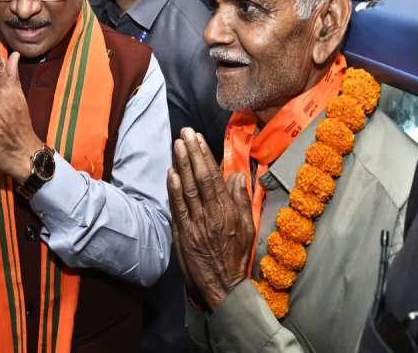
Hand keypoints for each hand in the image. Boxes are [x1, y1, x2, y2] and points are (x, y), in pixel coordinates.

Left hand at [167, 128, 253, 310]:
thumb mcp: (247, 227)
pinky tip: (170, 173)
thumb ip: (241, 200)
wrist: (222, 284)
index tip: (199, 138)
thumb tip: (236, 175)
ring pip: (186, 189)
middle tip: (185, 133)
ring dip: (180, 165)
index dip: (205, 156)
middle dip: (191, 153)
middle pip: (199, 178)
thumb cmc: (236, 255)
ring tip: (177, 145)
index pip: (214, 177)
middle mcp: (210, 215)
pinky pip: (177, 207)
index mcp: (228, 211)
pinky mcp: (182, 233)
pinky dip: (173, 189)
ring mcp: (194, 224)